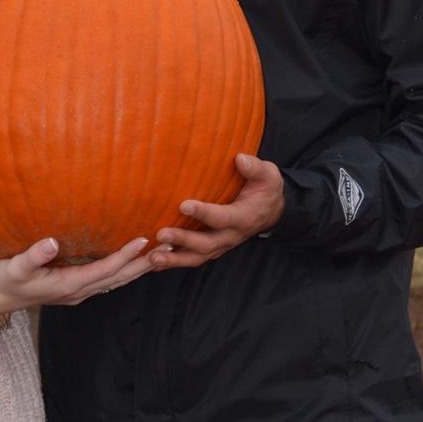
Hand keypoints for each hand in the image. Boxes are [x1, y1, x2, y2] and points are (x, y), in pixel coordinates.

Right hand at [0, 234, 155, 314]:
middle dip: (144, 263)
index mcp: (68, 285)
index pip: (105, 269)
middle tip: (169, 247)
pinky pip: (107, 281)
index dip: (126, 255)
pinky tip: (133, 262)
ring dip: (138, 268)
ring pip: (116, 281)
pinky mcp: (74, 289)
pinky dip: (124, 271)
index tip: (145, 240)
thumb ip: (33, 255)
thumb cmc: (3, 280)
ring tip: (160, 254)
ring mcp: (77, 292)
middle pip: (119, 278)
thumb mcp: (14, 267)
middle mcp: (78, 291)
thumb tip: (52, 241)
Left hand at [150, 153, 285, 269]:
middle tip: (161, 234)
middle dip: (183, 240)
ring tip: (152, 259)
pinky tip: (153, 263)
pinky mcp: (212, 248)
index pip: (222, 217)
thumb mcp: (268, 175)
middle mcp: (231, 236)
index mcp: (243, 217)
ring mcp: (221, 245)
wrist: (270, 211)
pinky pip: (193, 258)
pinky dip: (174, 261)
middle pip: (206, 244)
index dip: (204, 213)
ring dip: (174, 259)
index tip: (183, 204)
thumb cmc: (265, 189)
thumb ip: (255, 168)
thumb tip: (240, 159)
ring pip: (197, 257)